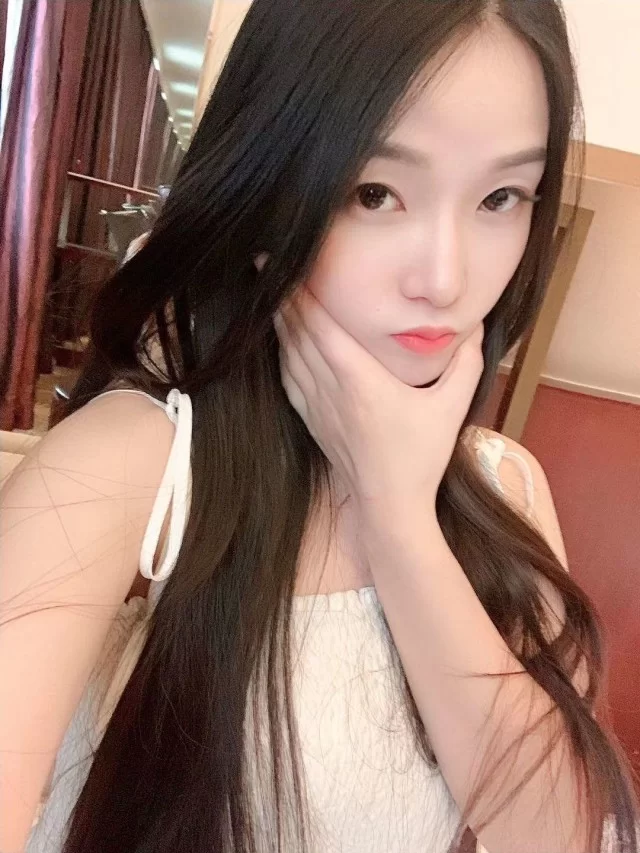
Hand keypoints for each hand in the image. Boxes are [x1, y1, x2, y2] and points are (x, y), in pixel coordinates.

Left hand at [274, 287, 483, 514]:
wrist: (390, 503)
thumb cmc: (421, 456)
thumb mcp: (452, 407)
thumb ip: (466, 363)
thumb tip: (475, 326)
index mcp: (360, 380)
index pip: (321, 326)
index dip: (300, 293)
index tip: (285, 266)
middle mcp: (331, 389)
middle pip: (297, 334)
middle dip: (281, 296)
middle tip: (266, 264)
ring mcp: (317, 407)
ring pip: (288, 354)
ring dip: (279, 322)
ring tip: (271, 292)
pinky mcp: (312, 421)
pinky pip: (288, 379)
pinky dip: (281, 353)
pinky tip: (281, 340)